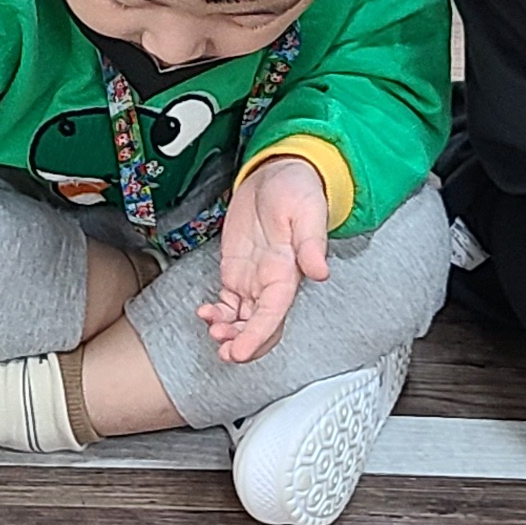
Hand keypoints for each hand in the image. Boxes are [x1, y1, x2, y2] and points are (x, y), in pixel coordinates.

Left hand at [203, 156, 334, 363]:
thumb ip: (311, 242)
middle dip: (242, 343)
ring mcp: (253, 279)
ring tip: (212, 330)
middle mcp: (271, 281)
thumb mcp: (306, 210)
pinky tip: (205, 314)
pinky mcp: (238, 271)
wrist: (279, 173)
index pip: (273, 313)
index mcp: (288, 272)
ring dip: (228, 332)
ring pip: (242, 319)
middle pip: (259, 325)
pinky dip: (218, 314)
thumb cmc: (297, 189)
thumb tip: (320, 271)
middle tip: (225, 352)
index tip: (241, 351)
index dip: (257, 336)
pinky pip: (228, 304)